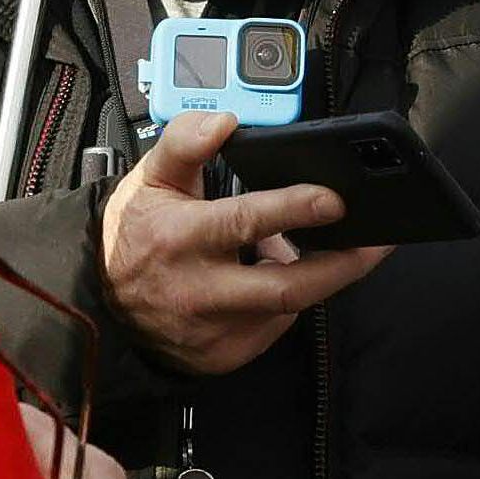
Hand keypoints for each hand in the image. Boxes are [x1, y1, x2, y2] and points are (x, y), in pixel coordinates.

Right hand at [98, 110, 387, 377]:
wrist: (103, 304)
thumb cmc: (134, 234)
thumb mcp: (149, 179)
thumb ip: (185, 142)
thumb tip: (224, 122)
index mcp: (178, 238)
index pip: (244, 223)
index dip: (293, 210)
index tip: (333, 198)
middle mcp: (198, 291)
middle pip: (286, 286)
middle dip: (341, 265)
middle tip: (377, 242)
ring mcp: (214, 331)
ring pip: (287, 307)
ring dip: (317, 278)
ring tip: (335, 249)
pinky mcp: (225, 356)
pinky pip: (274, 327)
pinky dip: (288, 300)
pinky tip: (288, 277)